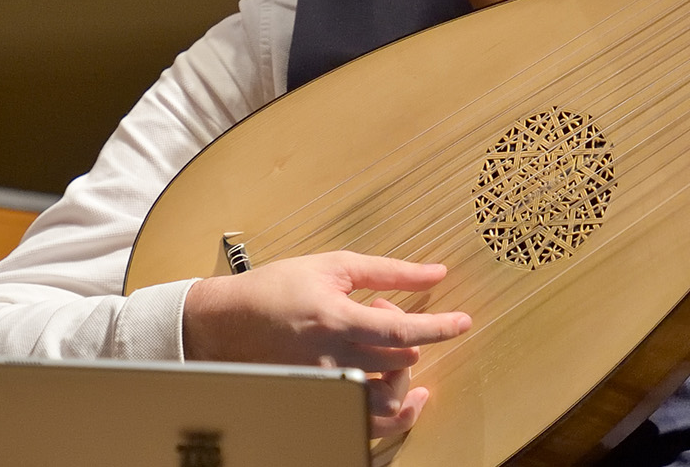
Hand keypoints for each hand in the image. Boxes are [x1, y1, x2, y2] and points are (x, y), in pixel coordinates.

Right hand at [181, 250, 472, 436]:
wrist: (226, 323)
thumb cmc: (277, 288)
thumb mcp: (333, 266)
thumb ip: (388, 271)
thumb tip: (435, 272)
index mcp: (336, 320)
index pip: (401, 332)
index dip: (439, 328)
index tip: (463, 322)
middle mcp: (331, 359)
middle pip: (397, 366)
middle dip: (409, 339)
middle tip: (384, 313)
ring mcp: (323, 386)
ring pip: (384, 405)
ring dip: (406, 385)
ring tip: (404, 363)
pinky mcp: (317, 402)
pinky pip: (364, 424)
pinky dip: (391, 416)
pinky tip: (403, 397)